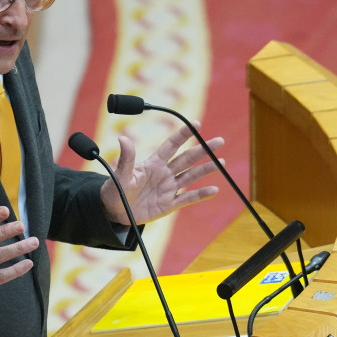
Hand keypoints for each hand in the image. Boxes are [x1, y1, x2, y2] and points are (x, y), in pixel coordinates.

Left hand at [100, 122, 223, 225]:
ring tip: (221, 163)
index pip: (171, 145)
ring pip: (191, 176)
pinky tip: (214, 189)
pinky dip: (201, 194)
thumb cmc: (115, 191)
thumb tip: (123, 138)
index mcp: (153, 163)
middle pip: (187, 159)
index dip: (183, 134)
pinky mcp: (169, 204)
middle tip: (219, 141)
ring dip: (206, 170)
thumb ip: (126, 158)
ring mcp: (168, 188)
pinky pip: (188, 198)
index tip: (196, 124)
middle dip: (203, 150)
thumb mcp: (120, 175)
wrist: (115, 212)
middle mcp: (164, 173)